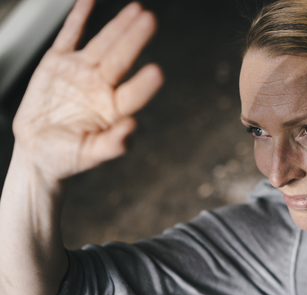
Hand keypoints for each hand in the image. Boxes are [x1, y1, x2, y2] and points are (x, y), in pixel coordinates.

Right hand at [12, 0, 162, 179]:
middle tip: (150, 20)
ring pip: (102, 43)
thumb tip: (132, 128)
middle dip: (134, 40)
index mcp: (113, 110)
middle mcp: (101, 87)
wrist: (38, 150)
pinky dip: (79, 16)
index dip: (144, 84)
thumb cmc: (65, 156)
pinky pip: (70, 35)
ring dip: (118, 26)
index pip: (132, 94)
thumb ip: (110, 145)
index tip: (157, 72)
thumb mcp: (87, 155)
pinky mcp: (58, 63)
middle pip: (121, 59)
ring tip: (137, 10)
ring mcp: (81, 72)